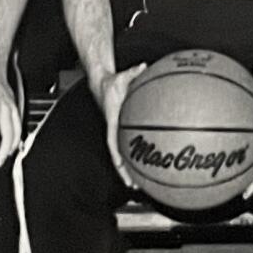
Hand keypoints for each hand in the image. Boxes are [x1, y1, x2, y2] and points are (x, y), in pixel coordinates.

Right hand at [93, 63, 147, 188]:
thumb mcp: (121, 77)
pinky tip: (150, 163)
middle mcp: (114, 131)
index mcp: (112, 122)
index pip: (113, 144)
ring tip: (142, 184)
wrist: (102, 84)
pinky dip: (138, 156)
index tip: (122, 170)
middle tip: (135, 187)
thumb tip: (143, 65)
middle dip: (125, 173)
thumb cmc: (111, 83)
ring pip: (124, 155)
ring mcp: (119, 133)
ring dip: (131, 169)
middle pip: (119, 157)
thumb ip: (133, 72)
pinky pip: (131, 146)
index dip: (118, 159)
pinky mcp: (123, 131)